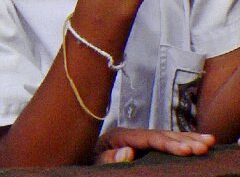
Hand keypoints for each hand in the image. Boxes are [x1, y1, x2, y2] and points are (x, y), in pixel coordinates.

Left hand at [95, 127, 214, 162]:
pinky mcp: (144, 146)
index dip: (169, 144)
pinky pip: (166, 142)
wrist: (86, 159)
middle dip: (184, 140)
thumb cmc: (91, 161)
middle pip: (161, 134)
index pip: (148, 138)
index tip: (187, 151)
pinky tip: (197, 141)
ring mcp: (139, 139)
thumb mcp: (96, 162)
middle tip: (204, 146)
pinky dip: (182, 141)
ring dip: (188, 139)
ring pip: (167, 136)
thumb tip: (128, 151)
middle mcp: (131, 134)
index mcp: (119, 136)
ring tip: (209, 142)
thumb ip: (109, 157)